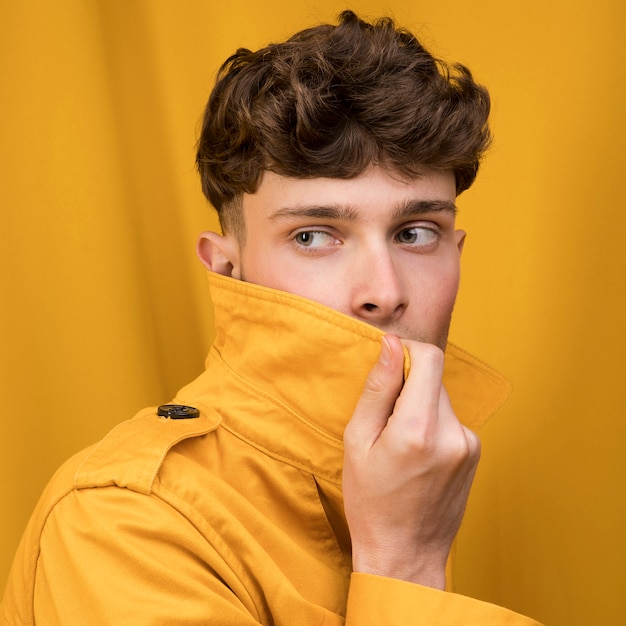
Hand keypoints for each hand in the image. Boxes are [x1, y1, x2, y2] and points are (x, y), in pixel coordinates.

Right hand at [342, 334, 480, 588]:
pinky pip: (449, 419)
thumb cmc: (371, 503)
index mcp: (418, 429)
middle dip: (407, 386)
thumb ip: (378, 388)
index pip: (429, 357)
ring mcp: (469, 444)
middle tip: (383, 420)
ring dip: (418, 406)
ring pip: (440, 399)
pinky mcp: (475, 452)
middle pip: (433, 378)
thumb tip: (392, 345)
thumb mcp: (358, 442)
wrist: (405, 554)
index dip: (407, 351)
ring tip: (399, 443)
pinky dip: (431, 424)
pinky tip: (416, 455)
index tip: (389, 364)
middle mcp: (452, 433)